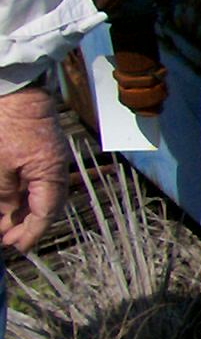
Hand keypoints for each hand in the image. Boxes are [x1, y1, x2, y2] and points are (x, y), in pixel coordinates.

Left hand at [0, 85, 69, 253]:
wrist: (17, 91)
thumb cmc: (8, 124)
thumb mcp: (0, 166)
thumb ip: (3, 194)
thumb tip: (6, 216)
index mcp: (51, 173)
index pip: (45, 213)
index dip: (31, 233)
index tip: (16, 247)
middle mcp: (56, 170)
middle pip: (45, 207)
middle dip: (25, 226)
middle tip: (5, 239)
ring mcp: (50, 161)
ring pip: (40, 196)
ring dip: (23, 212)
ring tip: (5, 224)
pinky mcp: (41, 154)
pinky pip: (36, 183)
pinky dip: (23, 196)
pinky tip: (10, 203)